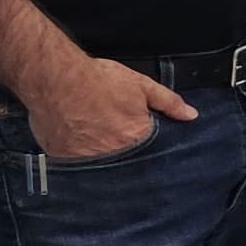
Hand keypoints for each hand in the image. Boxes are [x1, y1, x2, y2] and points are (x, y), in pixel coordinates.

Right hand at [28, 54, 192, 161]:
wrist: (55, 79)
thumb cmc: (97, 81)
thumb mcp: (141, 85)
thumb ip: (169, 102)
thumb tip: (190, 115)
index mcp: (136, 138)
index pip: (151, 154)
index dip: (148, 150)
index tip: (144, 146)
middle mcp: (114, 154)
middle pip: (127, 162)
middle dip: (126, 154)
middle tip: (116, 138)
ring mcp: (87, 161)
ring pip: (102, 166)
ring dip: (103, 157)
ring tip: (96, 139)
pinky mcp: (64, 160)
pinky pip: (77, 165)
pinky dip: (80, 158)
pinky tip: (78, 143)